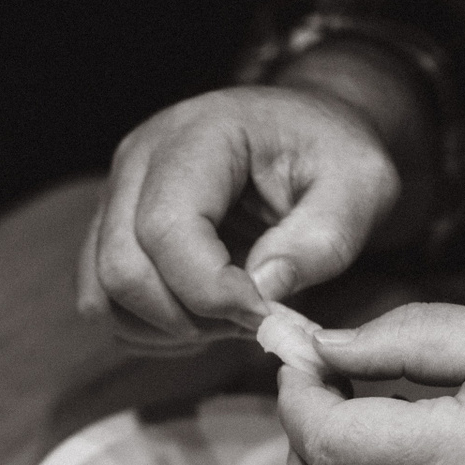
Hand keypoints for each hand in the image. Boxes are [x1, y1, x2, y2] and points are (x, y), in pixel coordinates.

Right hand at [77, 85, 399, 352]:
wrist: (304, 135)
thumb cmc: (333, 157)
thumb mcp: (362, 184)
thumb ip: (323, 237)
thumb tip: (263, 289)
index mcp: (196, 135)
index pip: (166, 228)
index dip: (210, 289)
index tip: (266, 311)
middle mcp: (138, 160)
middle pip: (123, 268)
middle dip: (190, 317)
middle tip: (253, 319)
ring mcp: (115, 196)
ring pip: (103, 294)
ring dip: (168, 328)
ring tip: (230, 317)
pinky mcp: (110, 231)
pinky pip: (103, 303)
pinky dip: (150, 329)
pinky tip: (203, 316)